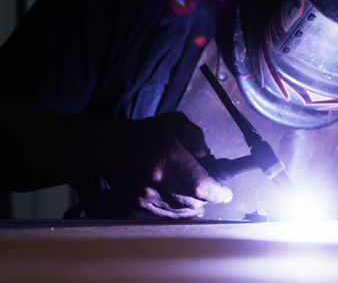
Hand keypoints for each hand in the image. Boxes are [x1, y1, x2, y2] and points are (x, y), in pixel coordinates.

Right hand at [106, 112, 232, 218]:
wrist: (111, 147)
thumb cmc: (148, 134)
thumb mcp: (174, 122)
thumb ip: (196, 135)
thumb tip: (206, 157)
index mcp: (168, 156)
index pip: (199, 184)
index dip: (217, 193)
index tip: (226, 193)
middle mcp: (157, 178)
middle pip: (193, 201)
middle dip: (207, 198)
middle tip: (210, 190)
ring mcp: (146, 194)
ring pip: (182, 212)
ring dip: (195, 206)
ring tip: (198, 195)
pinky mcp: (138, 205)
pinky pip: (167, 217)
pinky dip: (181, 214)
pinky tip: (188, 206)